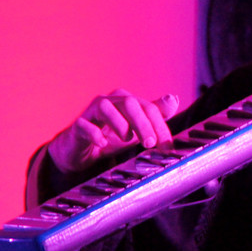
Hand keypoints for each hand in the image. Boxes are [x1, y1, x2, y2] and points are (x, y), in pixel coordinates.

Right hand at [47, 89, 179, 173]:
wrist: (82, 151)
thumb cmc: (111, 137)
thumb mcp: (137, 130)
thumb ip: (156, 116)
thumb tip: (173, 98)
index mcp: (127, 101)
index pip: (148, 107)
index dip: (160, 126)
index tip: (167, 146)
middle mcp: (110, 101)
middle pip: (129, 104)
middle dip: (143, 123)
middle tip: (150, 143)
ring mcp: (91, 112)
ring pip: (105, 107)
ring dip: (120, 124)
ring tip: (127, 140)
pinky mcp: (78, 126)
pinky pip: (84, 125)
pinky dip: (95, 133)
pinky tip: (103, 143)